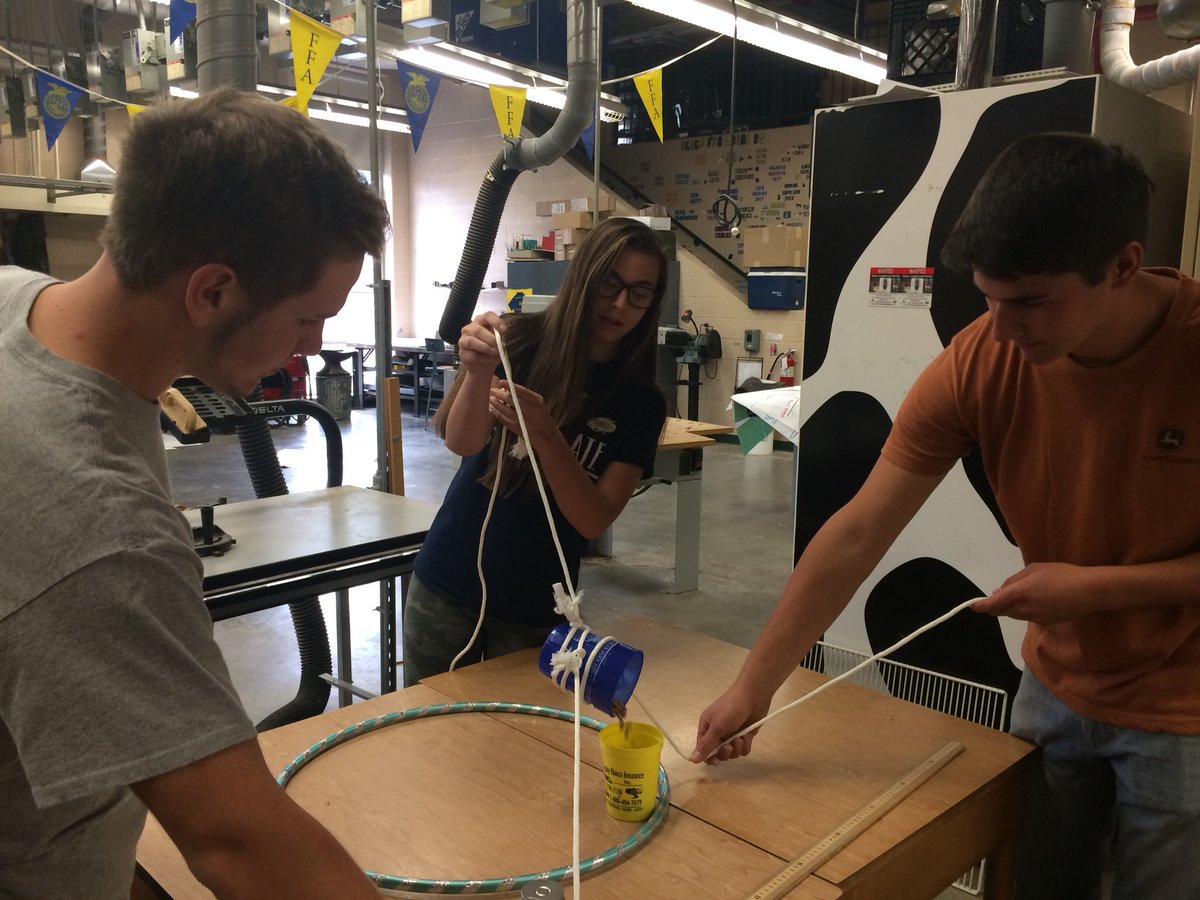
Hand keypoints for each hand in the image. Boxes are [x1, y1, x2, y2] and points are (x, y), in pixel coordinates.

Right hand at [456, 311, 504, 377]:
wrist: (483, 365)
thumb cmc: (491, 349)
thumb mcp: (499, 341)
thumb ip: (501, 336)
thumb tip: (506, 338)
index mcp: (481, 322)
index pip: (487, 316)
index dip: (496, 321)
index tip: (504, 330)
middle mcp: (470, 329)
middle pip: (478, 330)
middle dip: (491, 339)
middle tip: (501, 346)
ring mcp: (463, 341)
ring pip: (471, 341)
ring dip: (486, 347)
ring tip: (495, 352)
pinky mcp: (462, 354)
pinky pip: (472, 355)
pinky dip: (483, 358)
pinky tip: (490, 360)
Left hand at [488, 381, 555, 446]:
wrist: (547, 437)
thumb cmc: (541, 417)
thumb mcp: (538, 405)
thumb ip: (525, 397)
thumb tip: (506, 389)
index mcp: (537, 401)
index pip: (522, 391)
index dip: (510, 386)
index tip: (501, 382)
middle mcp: (531, 410)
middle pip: (512, 400)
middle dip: (500, 394)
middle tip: (492, 390)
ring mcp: (523, 420)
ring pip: (506, 410)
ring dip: (496, 403)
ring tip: (490, 398)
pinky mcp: (517, 429)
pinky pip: (504, 419)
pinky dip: (496, 413)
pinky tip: (491, 409)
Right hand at [690, 683, 770, 764]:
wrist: (753, 697)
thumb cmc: (730, 709)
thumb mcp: (716, 727)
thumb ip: (705, 745)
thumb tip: (691, 759)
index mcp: (707, 727)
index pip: (703, 748)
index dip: (709, 756)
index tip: (716, 761)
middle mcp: (718, 732)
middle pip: (718, 753)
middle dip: (725, 752)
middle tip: (729, 747)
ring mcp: (732, 735)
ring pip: (732, 753)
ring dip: (736, 748)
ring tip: (740, 738)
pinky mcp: (744, 736)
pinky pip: (743, 750)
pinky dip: (745, 745)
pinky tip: (747, 736)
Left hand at [973, 562, 1095, 624]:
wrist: (1088, 591)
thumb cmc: (1061, 574)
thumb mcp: (1033, 569)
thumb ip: (1013, 581)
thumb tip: (998, 592)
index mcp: (1018, 594)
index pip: (992, 605)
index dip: (980, 606)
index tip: (973, 605)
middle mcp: (1023, 610)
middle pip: (1001, 611)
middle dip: (996, 605)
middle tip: (1000, 594)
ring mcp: (1035, 619)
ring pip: (1014, 615)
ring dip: (1010, 607)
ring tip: (1023, 594)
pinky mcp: (1045, 623)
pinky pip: (1028, 617)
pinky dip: (1025, 610)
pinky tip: (1038, 600)